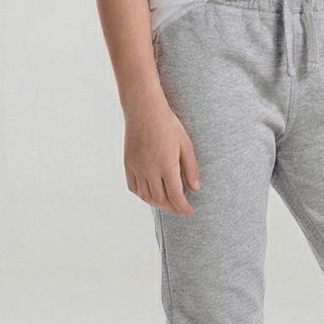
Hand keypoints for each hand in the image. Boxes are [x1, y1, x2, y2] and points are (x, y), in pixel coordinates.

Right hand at [124, 96, 200, 214]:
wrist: (144, 111)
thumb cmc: (168, 125)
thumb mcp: (186, 145)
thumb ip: (191, 168)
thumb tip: (195, 189)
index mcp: (167, 166)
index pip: (176, 196)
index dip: (183, 208)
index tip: (190, 212)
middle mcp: (150, 170)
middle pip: (160, 200)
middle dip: (172, 208)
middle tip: (181, 209)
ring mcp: (137, 168)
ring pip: (146, 196)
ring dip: (158, 204)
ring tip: (168, 204)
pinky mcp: (128, 164)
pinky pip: (134, 187)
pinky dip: (143, 196)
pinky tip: (150, 195)